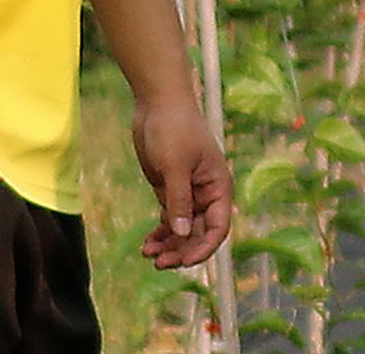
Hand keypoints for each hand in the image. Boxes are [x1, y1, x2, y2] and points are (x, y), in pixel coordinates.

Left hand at [131, 94, 232, 268]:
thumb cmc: (173, 127)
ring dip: (168, 244)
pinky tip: (147, 244)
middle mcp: (206, 193)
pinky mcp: (169, 189)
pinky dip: (160, 232)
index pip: (218, 227)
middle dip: (181, 250)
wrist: (157, 102)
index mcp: (218, 187)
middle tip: (159, 263)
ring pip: (181, 229)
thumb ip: (178, 199)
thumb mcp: (175, 164)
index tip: (184, 260)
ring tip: (148, 255)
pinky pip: (168, 218)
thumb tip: (180, 234)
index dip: (203, 247)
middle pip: (197, 233)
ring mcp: (187, 192)